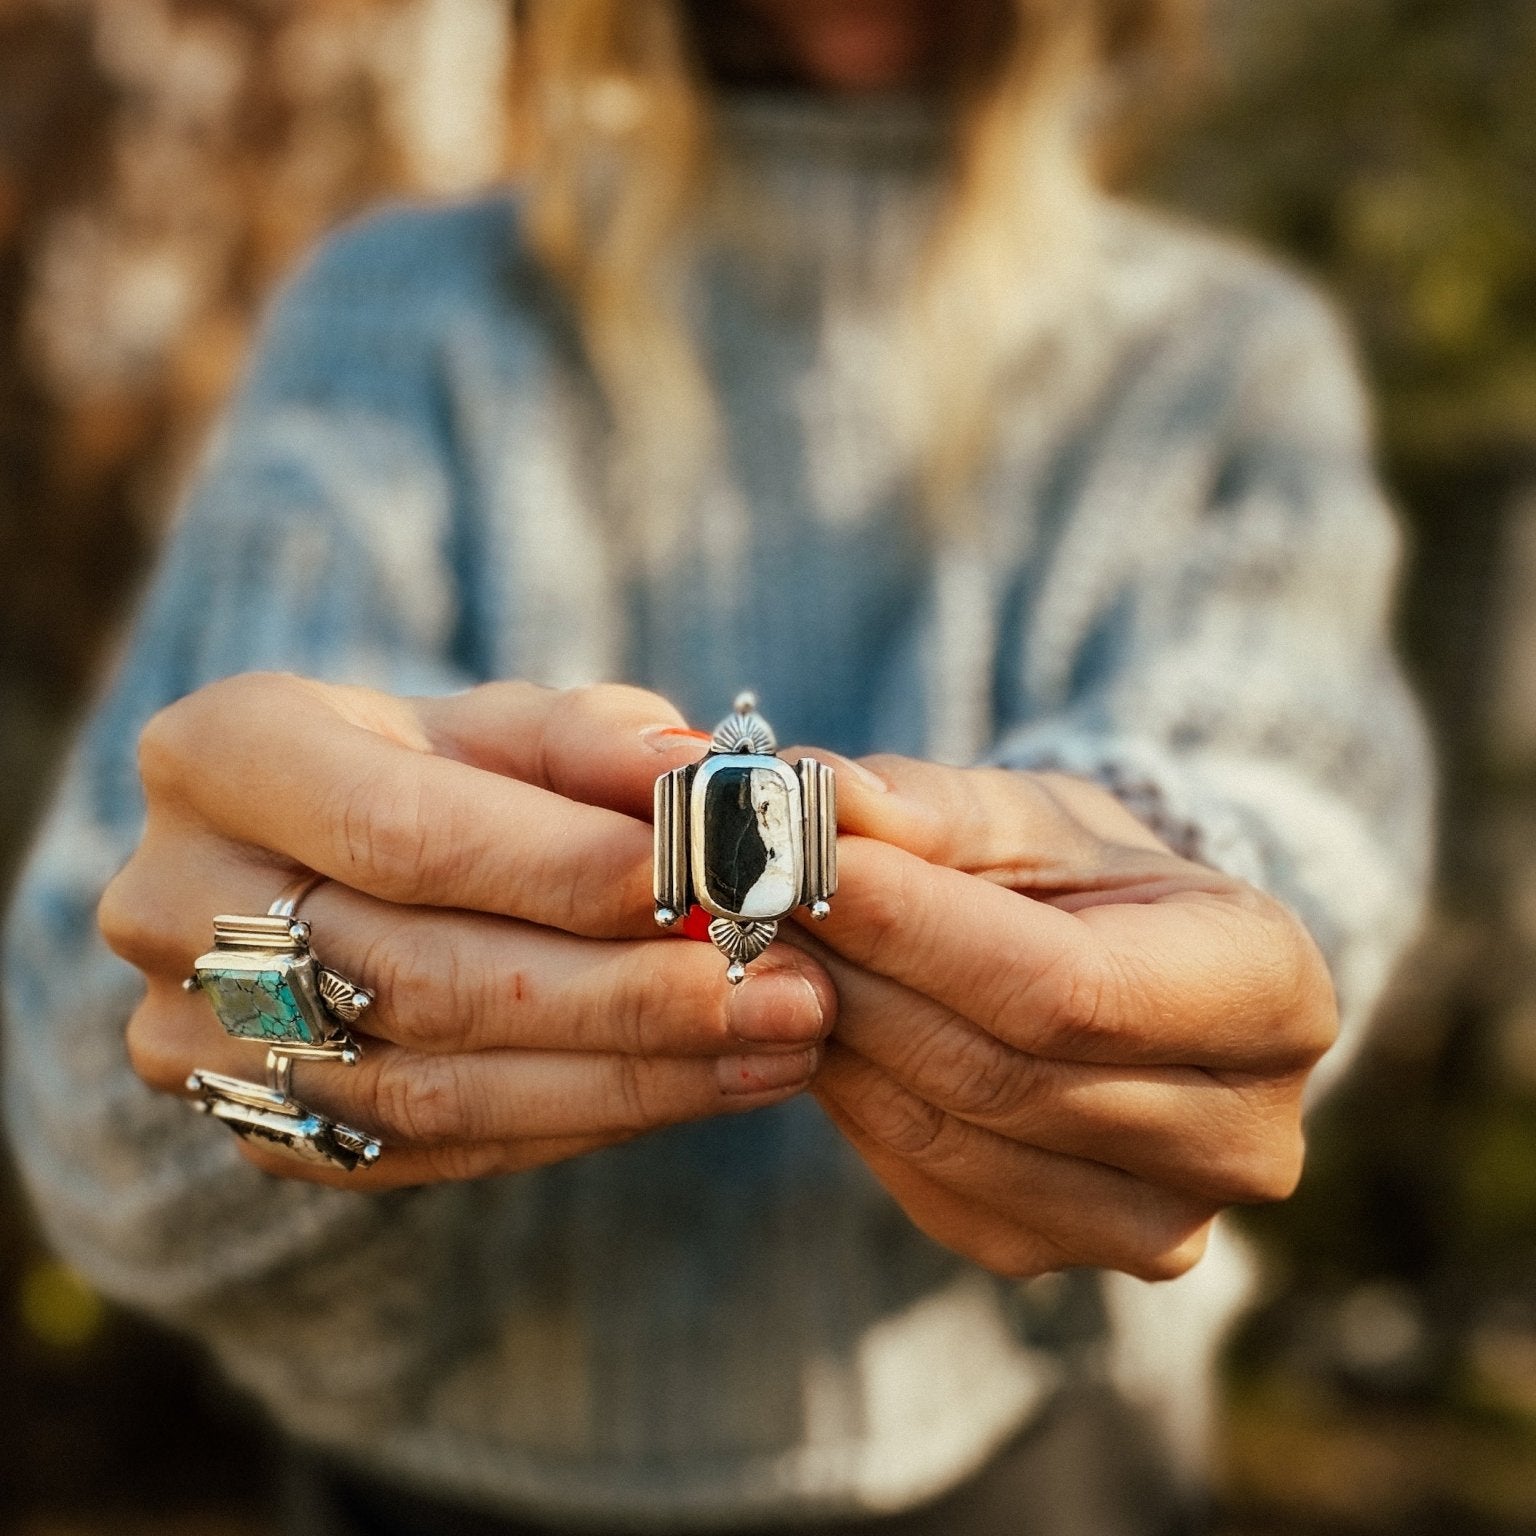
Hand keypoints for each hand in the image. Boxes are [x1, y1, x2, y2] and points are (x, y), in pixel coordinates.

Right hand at [100, 675, 833, 1187]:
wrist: (319, 864)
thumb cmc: (427, 767)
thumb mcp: (497, 723)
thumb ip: (591, 741)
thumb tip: (706, 781)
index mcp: (224, 756)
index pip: (406, 832)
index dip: (565, 869)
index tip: (714, 884)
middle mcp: (176, 900)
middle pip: (424, 975)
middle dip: (629, 993)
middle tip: (790, 990)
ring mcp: (199, 1036)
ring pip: (434, 1088)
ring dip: (632, 1074)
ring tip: (780, 1043)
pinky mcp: (257, 1124)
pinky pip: (433, 1148)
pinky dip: (583, 1118)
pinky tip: (702, 1085)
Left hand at [795, 755, 1336, 1280]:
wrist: (1127, 976)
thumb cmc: (1090, 880)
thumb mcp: (1033, 816)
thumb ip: (931, 807)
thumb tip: (816, 798)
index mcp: (1274, 993)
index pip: (1071, 988)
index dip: (924, 931)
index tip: (807, 864)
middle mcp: (1246, 1136)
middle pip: (1002, 1072)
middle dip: (860, 976)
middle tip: (755, 900)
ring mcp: (1157, 1221)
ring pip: (949, 1132)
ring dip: (837, 1035)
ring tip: (776, 949)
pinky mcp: (1058, 1254)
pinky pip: (924, 1179)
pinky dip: (853, 1096)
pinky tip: (820, 1025)